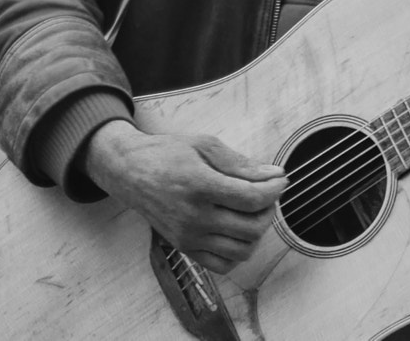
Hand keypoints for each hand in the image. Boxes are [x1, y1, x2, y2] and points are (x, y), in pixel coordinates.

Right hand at [83, 121, 285, 273]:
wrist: (129, 171)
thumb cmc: (166, 154)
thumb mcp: (204, 146)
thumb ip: (241, 164)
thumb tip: (275, 175)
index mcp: (200, 185)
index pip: (252, 198)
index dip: (274, 190)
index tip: (280, 180)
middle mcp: (194, 216)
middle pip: (252, 227)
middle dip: (269, 210)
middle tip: (265, 195)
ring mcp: (188, 236)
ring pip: (242, 250)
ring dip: (256, 232)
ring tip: (251, 212)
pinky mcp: (184, 248)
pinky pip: (223, 265)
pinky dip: (237, 253)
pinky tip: (235, 232)